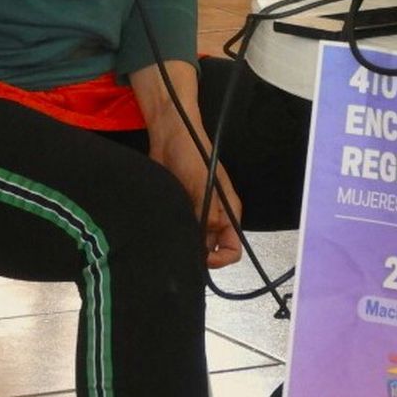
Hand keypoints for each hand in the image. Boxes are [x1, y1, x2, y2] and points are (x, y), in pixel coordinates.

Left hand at [150, 120, 243, 268]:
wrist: (169, 137)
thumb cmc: (193, 154)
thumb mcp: (203, 183)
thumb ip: (208, 214)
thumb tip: (207, 245)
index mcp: (229, 211)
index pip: (234, 247)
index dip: (222, 259)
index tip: (203, 258)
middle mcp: (214, 217)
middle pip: (213, 249)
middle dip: (199, 254)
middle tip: (179, 251)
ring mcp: (196, 214)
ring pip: (194, 241)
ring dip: (183, 243)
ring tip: (168, 239)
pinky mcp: (178, 210)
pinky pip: (179, 230)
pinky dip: (172, 234)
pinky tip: (162, 231)